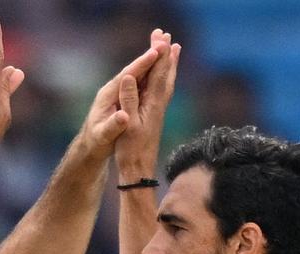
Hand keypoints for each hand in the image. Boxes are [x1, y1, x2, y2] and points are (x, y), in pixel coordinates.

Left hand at [73, 41, 165, 161]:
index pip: (128, 75)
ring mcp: (119, 92)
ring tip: (167, 46)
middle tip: (165, 38)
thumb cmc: (96, 142)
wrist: (90, 146)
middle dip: (149, 55)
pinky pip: (140, 82)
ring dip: (153, 61)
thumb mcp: (103, 136)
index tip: (155, 52)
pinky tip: (161, 67)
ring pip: (139, 73)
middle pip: (134, 68)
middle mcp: (114, 89)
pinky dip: (151, 73)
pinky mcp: (124, 97)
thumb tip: (124, 116)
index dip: (142, 63)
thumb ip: (113, 126)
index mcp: (109, 95)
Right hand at [115, 29, 181, 179]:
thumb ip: (129, 100)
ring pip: (166, 81)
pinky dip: (164, 78)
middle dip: (166, 54)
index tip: (162, 37)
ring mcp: (158, 111)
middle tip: (167, 35)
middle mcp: (159, 106)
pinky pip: (162, 91)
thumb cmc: (131, 151)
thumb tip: (130, 76)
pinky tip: (163, 78)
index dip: (159, 55)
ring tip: (172, 50)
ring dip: (168, 64)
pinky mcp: (155, 117)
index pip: (157, 74)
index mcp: (152, 105)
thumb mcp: (127, 125)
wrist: (139, 172)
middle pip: (165, 74)